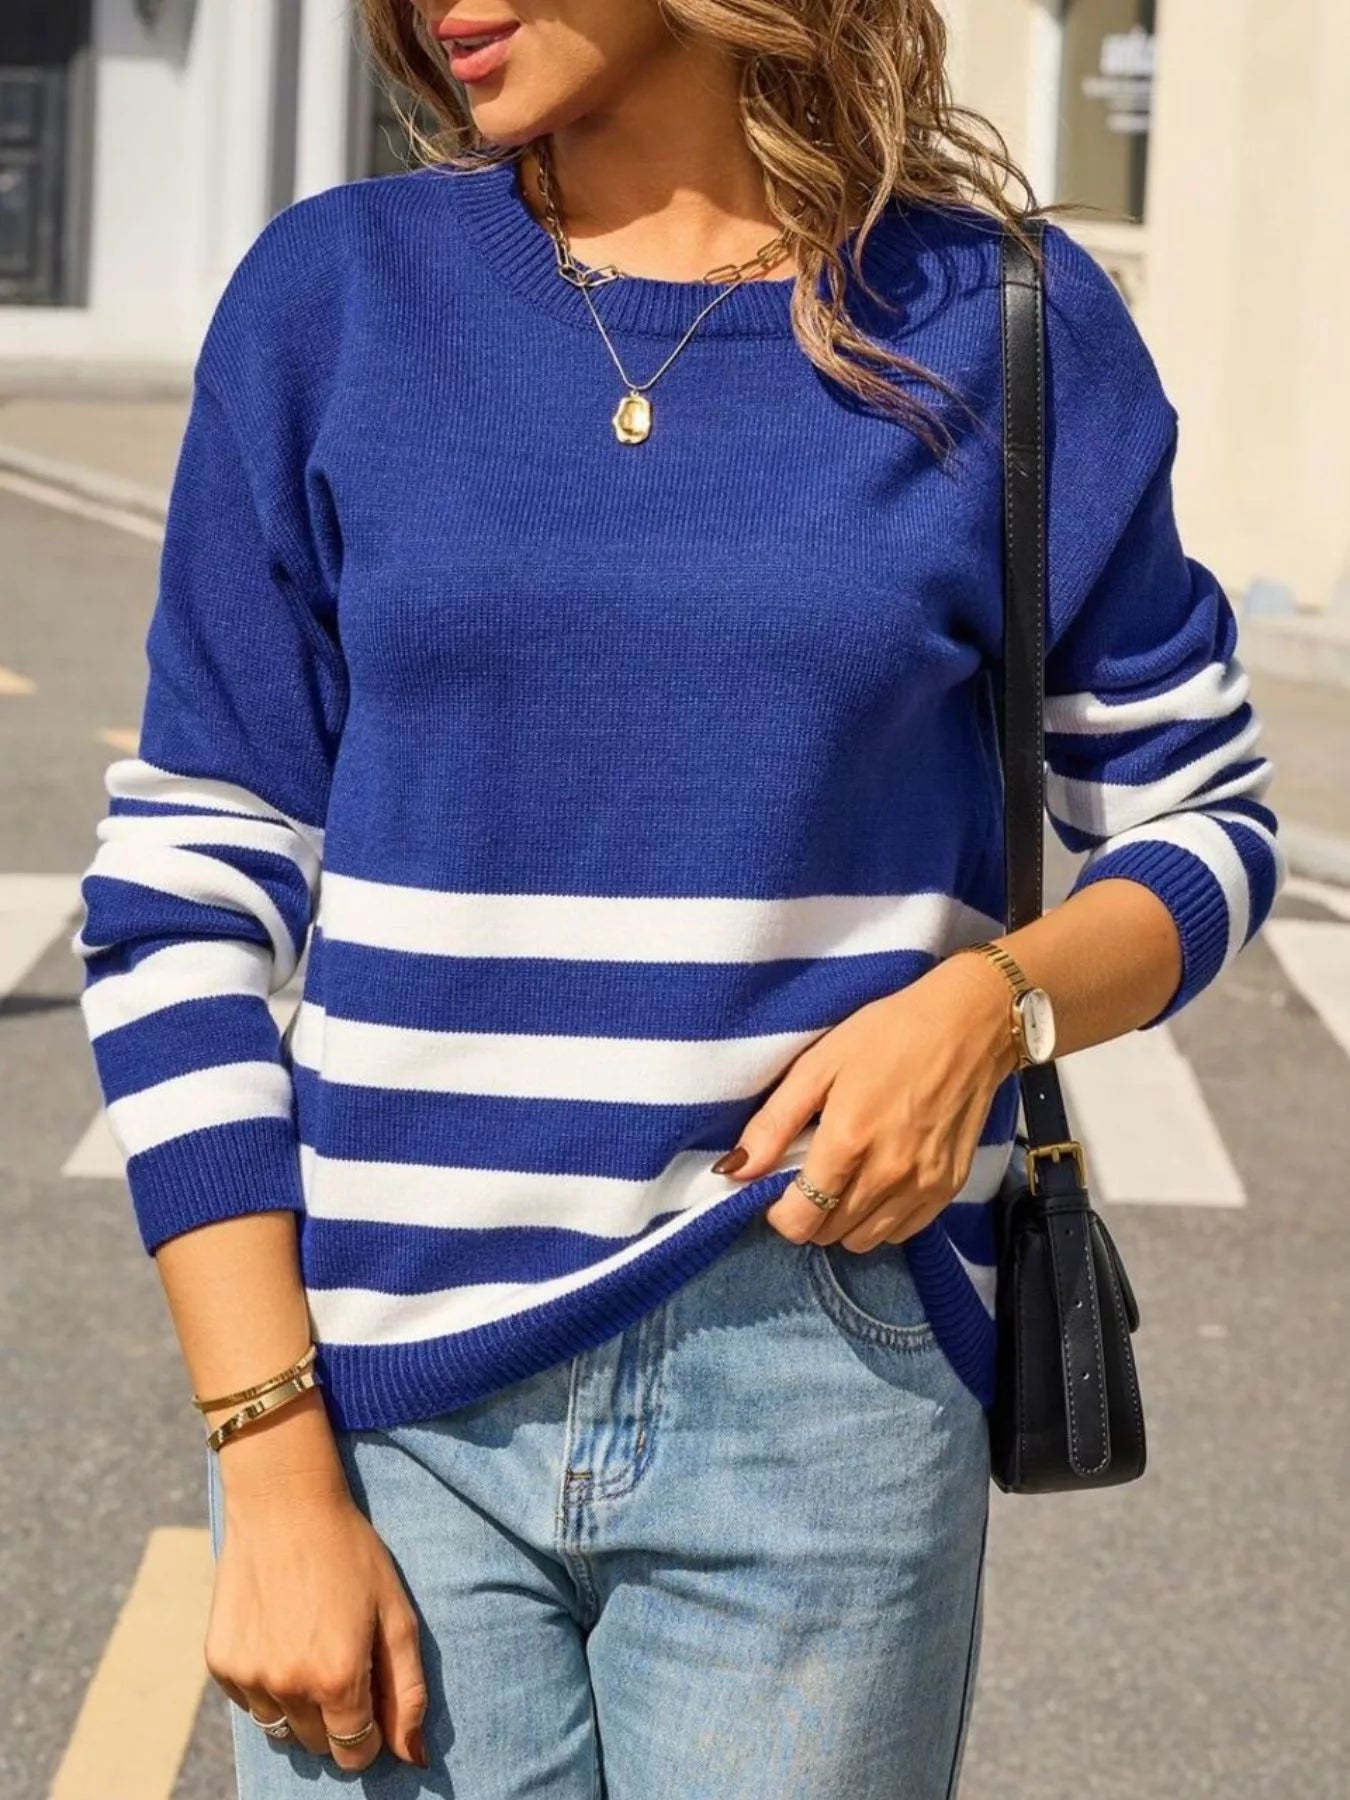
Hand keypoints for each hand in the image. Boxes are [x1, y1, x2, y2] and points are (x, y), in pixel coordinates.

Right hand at [204, 1456, 429, 1773]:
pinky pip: (249, 1701)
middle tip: (341, 1659)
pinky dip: (266, 1683)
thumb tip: (414, 1759)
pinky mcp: (220, 1663)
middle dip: (336, 1717)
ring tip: (309, 1646)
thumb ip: (408, 1691)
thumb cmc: (350, 1555)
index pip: (356, 1752)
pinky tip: (279, 1635)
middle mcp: (289, 1687)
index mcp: (339, 1679)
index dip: (370, 1733)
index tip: (370, 1698)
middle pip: (318, 1744)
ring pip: (281, 1728)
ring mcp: (249, 1677)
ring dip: (299, 1705)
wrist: (283, 1506)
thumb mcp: (395, 1614)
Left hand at [714, 951, 1018, 1249]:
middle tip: (811, 1174)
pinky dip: (881, 1220)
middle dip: (809, 1213)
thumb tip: (734, 1169)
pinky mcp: (949, 1187)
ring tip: (844, 1179)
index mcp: (848, 1142)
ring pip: (864, 1240)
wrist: (970, 1025)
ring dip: (843, 1221)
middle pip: (828, 1234)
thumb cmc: (888, 1034)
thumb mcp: (819, 1065)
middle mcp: (887, 1175)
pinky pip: (902, 1232)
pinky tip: (877, 1182)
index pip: (798, 1221)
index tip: (778, 1187)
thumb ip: (774, 1122)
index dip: (778, 1212)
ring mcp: (923, 1186)